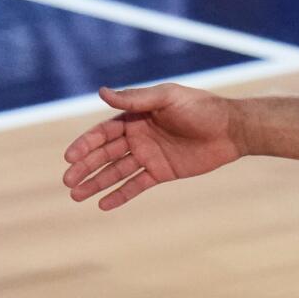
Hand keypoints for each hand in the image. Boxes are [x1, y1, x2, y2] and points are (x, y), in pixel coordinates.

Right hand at [62, 84, 243, 209]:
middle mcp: (138, 136)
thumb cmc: (200, 108)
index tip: (70, 157)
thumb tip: (101, 92)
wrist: (231, 129)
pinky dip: (120, 195)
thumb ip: (136, 98)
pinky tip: (102, 205)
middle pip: (105, 153)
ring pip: (116, 171)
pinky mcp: (161, 172)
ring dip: (96, 182)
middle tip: (67, 181)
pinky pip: (136, 185)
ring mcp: (149, 155)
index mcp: (136, 116)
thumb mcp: (167, 98)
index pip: (104, 132)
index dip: (86, 144)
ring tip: (75, 196)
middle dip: (85, 167)